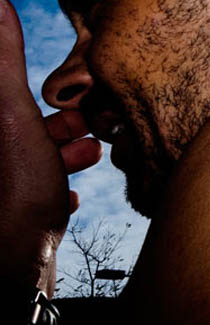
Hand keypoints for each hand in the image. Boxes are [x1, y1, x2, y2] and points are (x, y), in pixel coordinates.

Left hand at [0, 0, 98, 293]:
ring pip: (31, 152)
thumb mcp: (13, 115)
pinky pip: (33, 186)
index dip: (47, 93)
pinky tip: (69, 193)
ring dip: (63, 149)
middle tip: (86, 126)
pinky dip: (53, 184)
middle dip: (59, 119)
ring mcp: (4, 179)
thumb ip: (4, 59)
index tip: (68, 99)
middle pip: (23, 121)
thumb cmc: (16, 191)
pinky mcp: (12, 206)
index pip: (12, 91)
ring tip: (87, 155)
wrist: (17, 266)